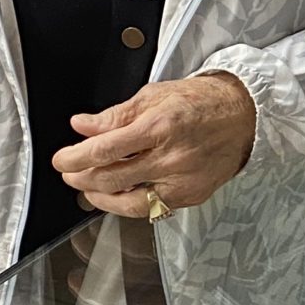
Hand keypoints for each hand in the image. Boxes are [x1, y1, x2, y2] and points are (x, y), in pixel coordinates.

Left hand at [52, 72, 256, 218]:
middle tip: (70, 172)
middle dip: (82, 178)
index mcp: (161, 126)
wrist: (243, 116)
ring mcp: (183, 181)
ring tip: (88, 188)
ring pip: (129, 203)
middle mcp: (173, 158)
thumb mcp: (154, 96)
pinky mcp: (191, 196)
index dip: (76, 157)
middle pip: (113, 179)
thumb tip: (82, 126)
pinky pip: (151, 208)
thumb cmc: (201, 102)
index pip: (106, 149)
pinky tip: (118, 194)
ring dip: (100, 198)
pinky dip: (129, 203)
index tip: (62, 160)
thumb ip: (115, 115)